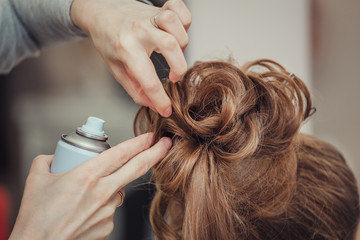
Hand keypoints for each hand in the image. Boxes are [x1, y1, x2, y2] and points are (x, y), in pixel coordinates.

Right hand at [9, 133, 170, 239]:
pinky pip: (110, 209)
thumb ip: (49, 161)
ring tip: (85, 195)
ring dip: (112, 185)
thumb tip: (56, 157)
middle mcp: (102, 193)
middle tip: (166, 144)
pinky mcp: (108, 227)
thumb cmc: (36, 216)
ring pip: (119, 190)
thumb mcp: (36, 179)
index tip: (151, 136)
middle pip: (136, 168)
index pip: (121, 154)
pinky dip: (102, 205)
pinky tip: (84, 211)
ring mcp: (107, 211)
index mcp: (87, 176)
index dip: (139, 142)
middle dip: (155, 153)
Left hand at [70, 0, 191, 116]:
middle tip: (174, 76)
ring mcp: (150, 16)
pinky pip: (180, 9)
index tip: (166, 109)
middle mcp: (139, 31)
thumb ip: (134, 88)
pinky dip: (184, 21)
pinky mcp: (160, 6)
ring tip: (174, 51)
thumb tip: (152, 104)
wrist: (101, 9)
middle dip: (179, 68)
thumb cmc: (109, 38)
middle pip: (171, 47)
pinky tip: (177, 32)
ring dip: (182, 43)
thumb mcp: (116, 67)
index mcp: (126, 48)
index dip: (160, 100)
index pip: (148, 79)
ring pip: (176, 26)